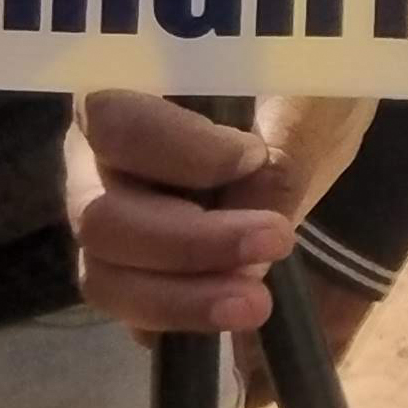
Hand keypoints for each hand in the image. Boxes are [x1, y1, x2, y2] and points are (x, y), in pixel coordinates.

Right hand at [71, 92, 373, 337]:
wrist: (310, 123)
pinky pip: (133, 312)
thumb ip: (283, 147)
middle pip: (100, 218)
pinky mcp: (135, 274)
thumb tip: (248, 225)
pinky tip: (234, 320)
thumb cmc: (299, 87)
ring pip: (106, 278)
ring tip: (256, 303)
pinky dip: (180, 319)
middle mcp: (98, 162)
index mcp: (126, 92)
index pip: (113, 121)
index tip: (250, 157)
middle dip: (188, 241)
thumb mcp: (309, 99)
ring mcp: (110, 225)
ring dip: (180, 296)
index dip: (177, 150)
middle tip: (276, 240)